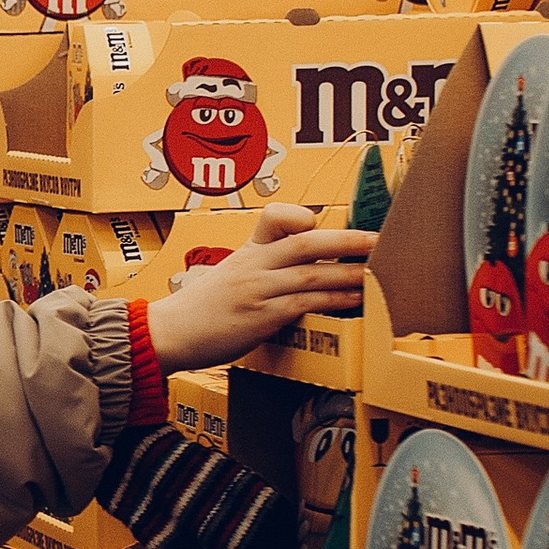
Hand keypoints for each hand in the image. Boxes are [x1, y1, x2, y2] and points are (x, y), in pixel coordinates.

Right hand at [143, 206, 376, 373]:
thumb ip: (262, 270)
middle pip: (306, 242)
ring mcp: (257, 290)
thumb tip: (304, 273)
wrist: (169, 334)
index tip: (320, 220)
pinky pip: (306, 304)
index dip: (300, 215)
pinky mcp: (261, 317)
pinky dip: (334, 300)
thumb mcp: (229, 277)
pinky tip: (354, 300)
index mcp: (246, 251)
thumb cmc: (201, 311)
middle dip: (347, 241)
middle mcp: (253, 264)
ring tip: (379, 272)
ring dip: (350, 273)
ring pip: (313, 274)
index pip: (274, 217)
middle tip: (379, 240)